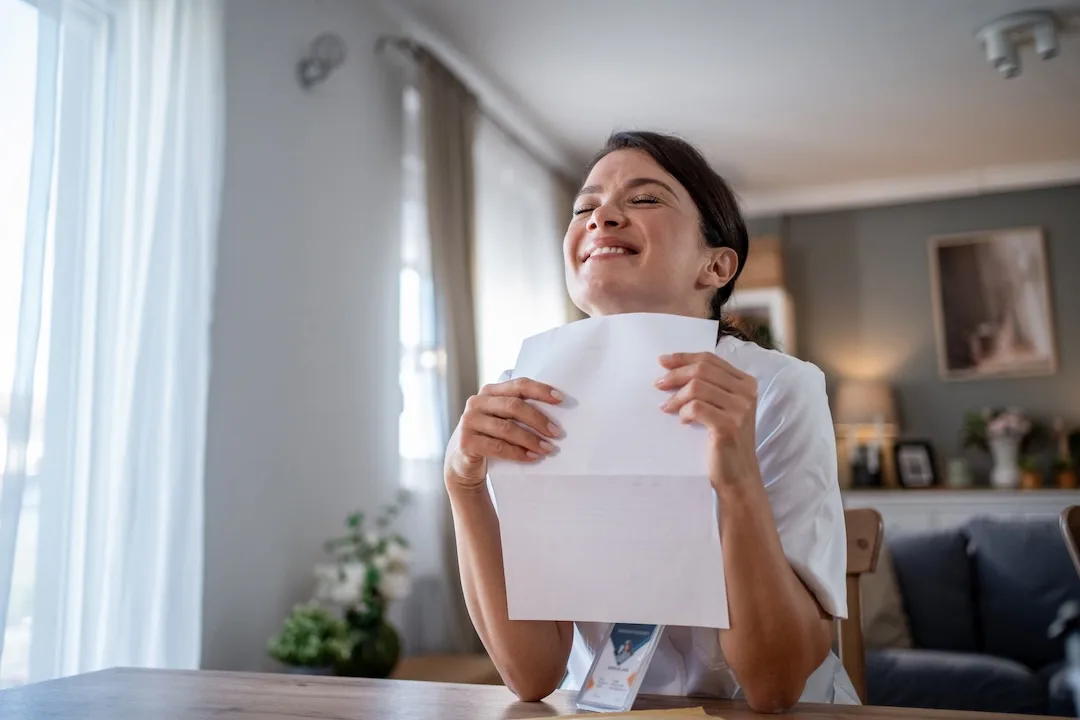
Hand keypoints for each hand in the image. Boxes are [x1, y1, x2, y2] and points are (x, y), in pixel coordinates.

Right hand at [445, 378, 563, 490]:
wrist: (465, 462)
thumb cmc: (492, 437)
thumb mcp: (503, 419)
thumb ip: (520, 411)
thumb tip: (557, 414)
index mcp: (490, 391)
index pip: (518, 384)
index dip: (540, 390)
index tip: (560, 399)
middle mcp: (477, 402)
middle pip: (513, 406)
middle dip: (538, 419)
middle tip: (556, 432)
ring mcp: (469, 421)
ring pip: (507, 428)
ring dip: (531, 439)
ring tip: (548, 448)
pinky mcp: (466, 442)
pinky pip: (498, 447)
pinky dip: (518, 453)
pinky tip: (532, 457)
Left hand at [655, 352, 759, 489]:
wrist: (737, 475)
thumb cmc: (724, 440)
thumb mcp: (720, 407)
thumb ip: (707, 386)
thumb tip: (670, 368)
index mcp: (746, 383)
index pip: (710, 359)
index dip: (684, 358)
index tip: (662, 361)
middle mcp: (747, 393)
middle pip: (702, 370)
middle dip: (675, 375)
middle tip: (658, 385)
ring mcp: (740, 409)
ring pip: (697, 387)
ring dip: (677, 397)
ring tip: (668, 408)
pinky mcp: (728, 425)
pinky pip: (696, 407)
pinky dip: (684, 412)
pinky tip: (683, 421)